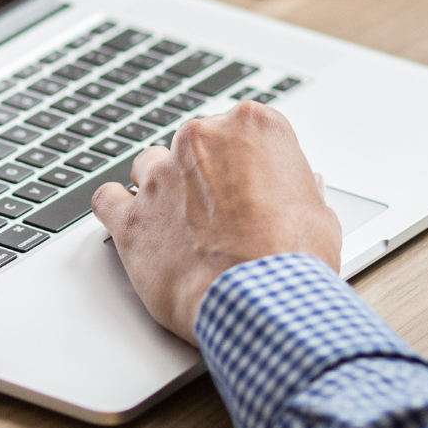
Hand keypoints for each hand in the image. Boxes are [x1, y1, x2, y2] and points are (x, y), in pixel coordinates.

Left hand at [91, 102, 342, 343]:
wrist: (260, 301)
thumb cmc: (294, 260)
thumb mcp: (320, 214)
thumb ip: (300, 189)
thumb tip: (301, 186)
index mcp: (253, 126)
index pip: (242, 128)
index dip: (247, 162)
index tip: (252, 185)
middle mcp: (201, 139)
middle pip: (194, 144)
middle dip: (204, 174)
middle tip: (222, 214)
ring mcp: (161, 175)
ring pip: (149, 165)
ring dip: (162, 188)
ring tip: (181, 224)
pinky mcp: (132, 217)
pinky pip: (107, 199)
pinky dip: (117, 209)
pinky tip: (134, 224)